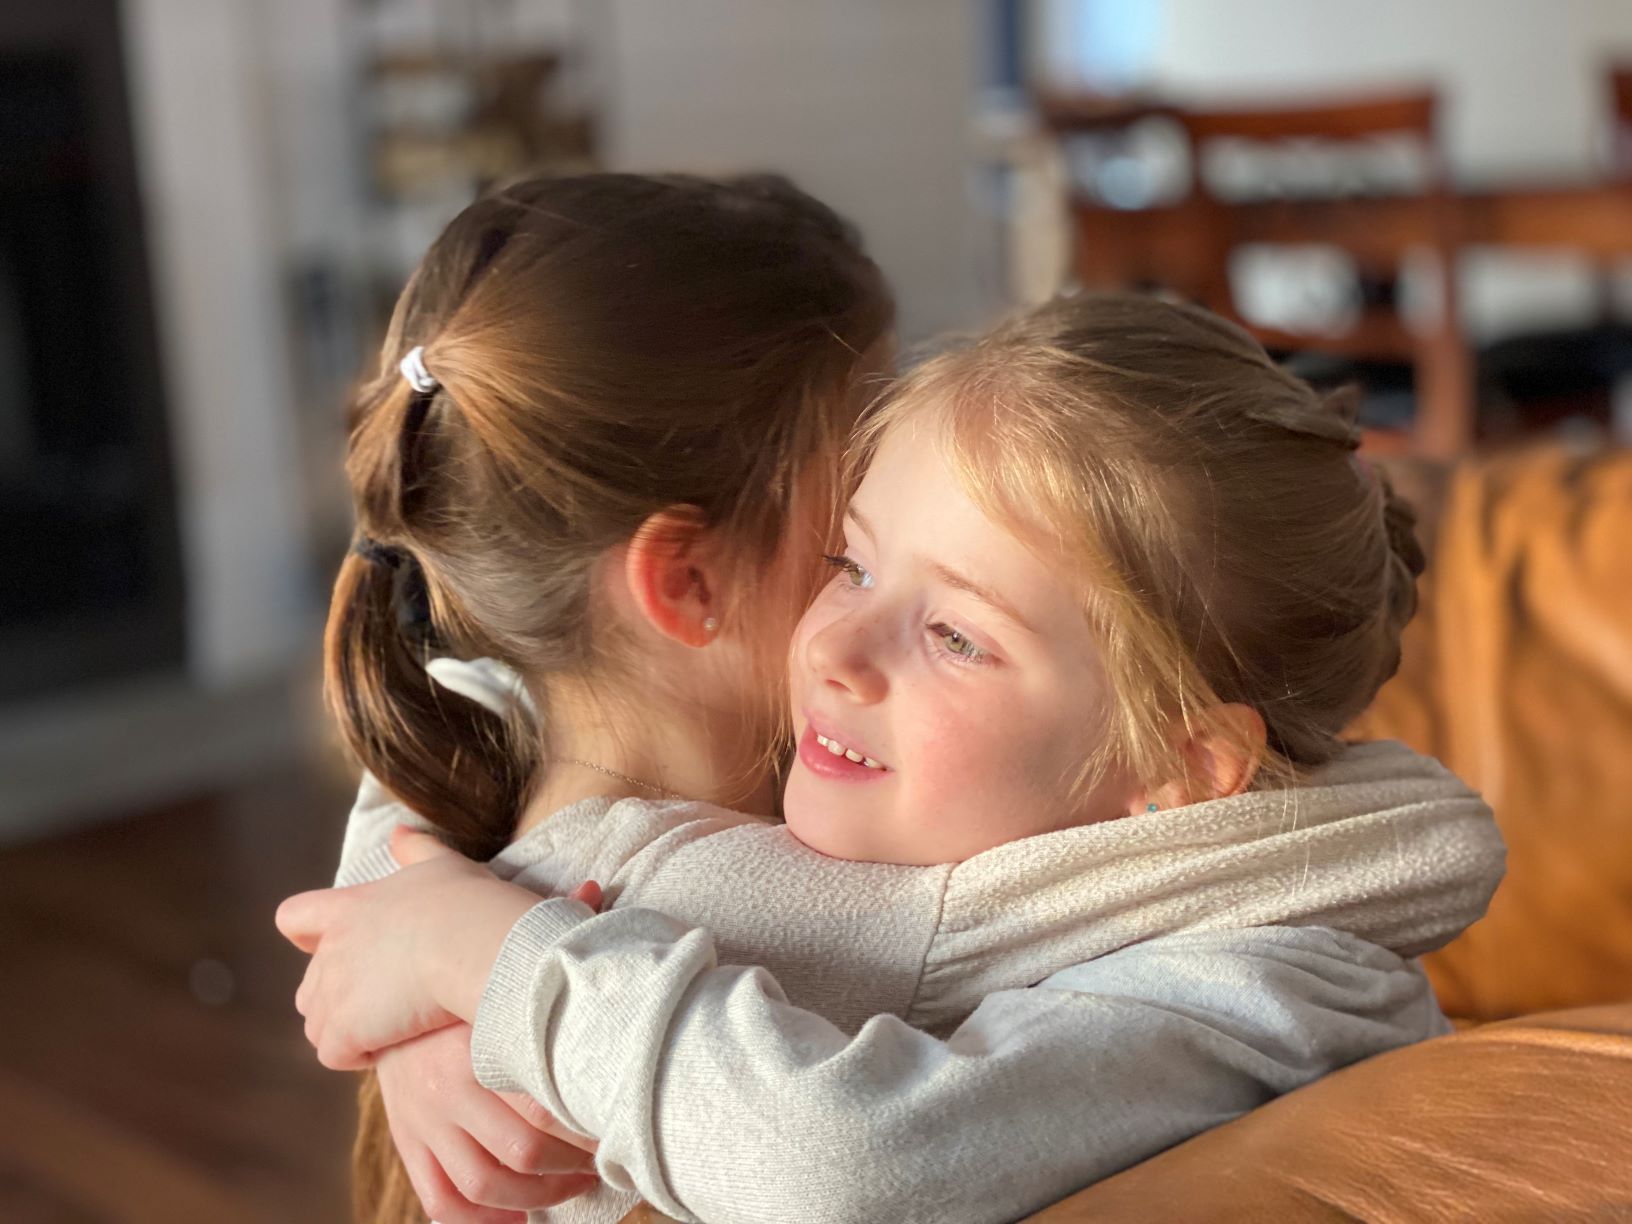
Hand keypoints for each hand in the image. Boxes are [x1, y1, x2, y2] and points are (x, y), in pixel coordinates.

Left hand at [276, 827, 599, 1068]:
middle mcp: (332, 951)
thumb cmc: (466, 903)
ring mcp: (334, 993)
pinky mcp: (345, 1030)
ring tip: (391, 1030)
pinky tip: (393, 1047)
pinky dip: (358, 1056)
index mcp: (349, 908)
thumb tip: (398, 830)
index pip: (294, 917)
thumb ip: (415, 848)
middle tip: (386, 1001)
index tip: (335, 947)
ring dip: (348, 1032)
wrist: (476, 945)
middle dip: (339, 999)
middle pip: (309, 986)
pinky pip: (335, 1054)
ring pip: (318, 1025)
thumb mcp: (442, 864)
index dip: (305, 935)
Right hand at [377, 1023, 599, 1222]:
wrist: (388, 1001)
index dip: (585, 1133)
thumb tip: (598, 1078)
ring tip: (566, 1190)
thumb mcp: (498, 1009)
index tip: (612, 1134)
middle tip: (597, 1164)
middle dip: (570, 1169)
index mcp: (480, 1050)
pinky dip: (479, 1221)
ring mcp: (425, 1121)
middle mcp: (449, 1089)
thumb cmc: (465, 1006)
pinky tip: (512, 1218)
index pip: (545, 1108)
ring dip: (535, 1199)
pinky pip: (440, 1200)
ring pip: (483, 1184)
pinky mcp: (407, 1142)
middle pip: (522, 1151)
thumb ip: (538, 1041)